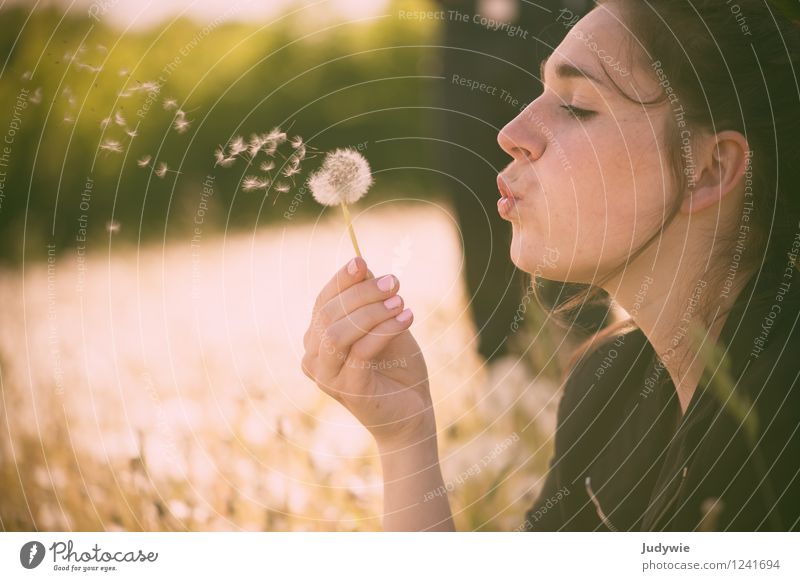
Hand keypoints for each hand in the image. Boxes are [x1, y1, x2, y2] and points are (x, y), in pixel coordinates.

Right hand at [301, 257, 435, 445]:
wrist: (413, 411)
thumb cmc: (397, 366)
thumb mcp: (384, 324)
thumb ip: (369, 299)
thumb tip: (360, 264)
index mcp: (318, 338)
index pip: (323, 301)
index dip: (341, 280)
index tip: (362, 261)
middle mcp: (314, 357)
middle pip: (329, 313)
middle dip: (362, 292)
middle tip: (394, 282)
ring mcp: (327, 377)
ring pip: (337, 332)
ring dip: (371, 312)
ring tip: (402, 302)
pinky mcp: (348, 390)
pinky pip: (360, 352)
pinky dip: (384, 331)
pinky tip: (407, 318)